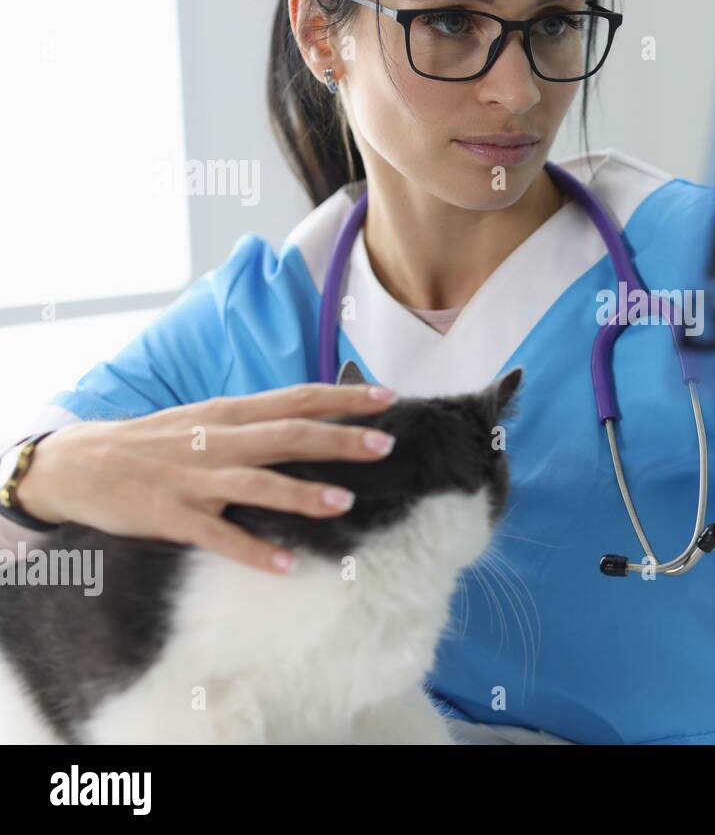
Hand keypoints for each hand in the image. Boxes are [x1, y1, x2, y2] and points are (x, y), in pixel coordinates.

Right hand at [17, 383, 401, 572]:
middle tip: (385, 445)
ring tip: (345, 503)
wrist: (80, 462)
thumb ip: (256, 421)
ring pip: (257, 484)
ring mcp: (194, 479)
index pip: (297, 399)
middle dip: (338, 440)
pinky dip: (254, 551)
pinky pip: (219, 537)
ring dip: (302, 494)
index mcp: (229, 414)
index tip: (388, 397)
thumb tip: (314, 420)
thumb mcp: (207, 420)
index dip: (343, 398)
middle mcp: (217, 441)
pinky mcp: (172, 516)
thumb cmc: (157, 443)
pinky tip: (287, 564)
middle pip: (287, 436)